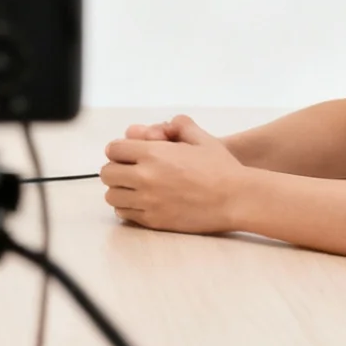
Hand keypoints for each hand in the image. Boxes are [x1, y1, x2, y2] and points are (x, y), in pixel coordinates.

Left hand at [100, 115, 251, 233]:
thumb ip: (180, 125)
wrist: (237, 199)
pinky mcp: (154, 220)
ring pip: (112, 196)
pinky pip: (125, 214)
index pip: (114, 150)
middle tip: (129, 171)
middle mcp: (146, 177)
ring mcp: (148, 201)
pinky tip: (143, 203)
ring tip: (134, 188)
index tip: (129, 154)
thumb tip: (166, 124)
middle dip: (116, 169)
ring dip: (120, 190)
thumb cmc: (222, 168)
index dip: (120, 150)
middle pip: (108, 173)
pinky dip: (128, 208)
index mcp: (154, 154)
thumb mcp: (202, 138)